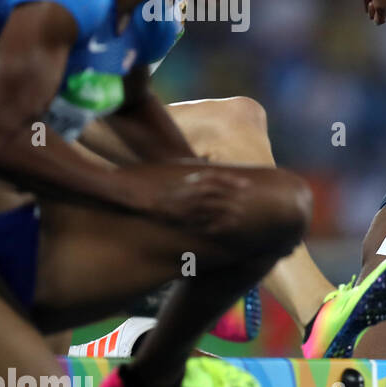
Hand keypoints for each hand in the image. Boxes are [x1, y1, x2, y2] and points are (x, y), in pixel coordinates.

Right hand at [126, 166, 250, 235]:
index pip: (214, 176)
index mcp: (189, 178)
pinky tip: (221, 228)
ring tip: (238, 217)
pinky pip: (196, 222)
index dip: (231, 180)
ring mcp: (182, 204)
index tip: (246, 185)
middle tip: (247, 202)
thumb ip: (194, 166)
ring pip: (207, 208)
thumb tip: (207, 158)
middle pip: (214, 192)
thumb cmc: (162, 183)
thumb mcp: (179, 171)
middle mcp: (186, 190)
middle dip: (232, 197)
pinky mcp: (177, 217)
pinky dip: (209, 225)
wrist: (138, 194)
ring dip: (224, 213)